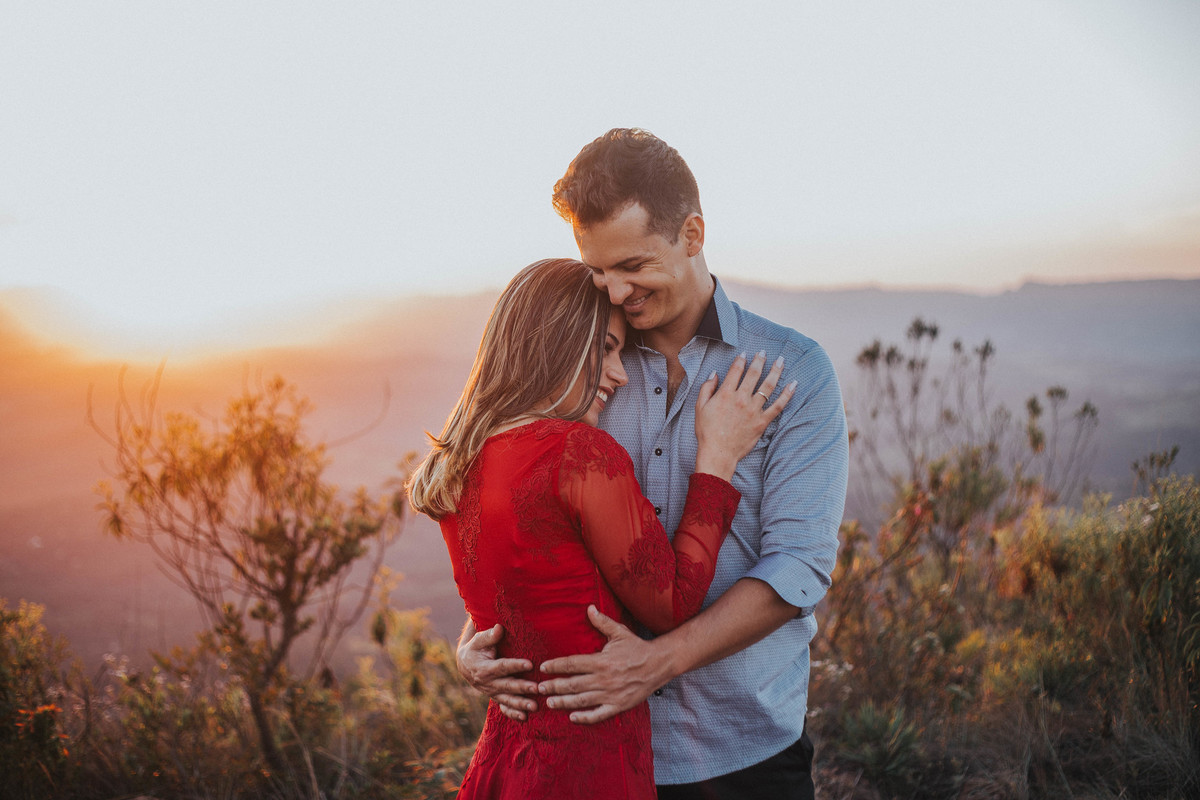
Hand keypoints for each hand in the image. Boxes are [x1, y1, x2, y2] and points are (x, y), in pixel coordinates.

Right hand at [457, 623, 537, 719]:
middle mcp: (487, 683)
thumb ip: (489, 636)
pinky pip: (504, 708)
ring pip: (507, 700)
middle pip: (507, 686)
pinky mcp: (496, 697)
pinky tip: (524, 718)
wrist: (465, 664)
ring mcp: (492, 692)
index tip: (530, 664)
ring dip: (521, 704)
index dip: (515, 666)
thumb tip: (499, 628)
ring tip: (534, 707)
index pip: (502, 667)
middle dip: (522, 688)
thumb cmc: (475, 648)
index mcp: (483, 668)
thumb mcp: (479, 640)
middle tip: (537, 688)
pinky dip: (513, 714)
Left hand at [537, 606, 669, 724]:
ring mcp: (611, 694)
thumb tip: (589, 608)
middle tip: (539, 688)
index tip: (543, 668)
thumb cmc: (637, 647)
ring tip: (549, 703)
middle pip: (572, 684)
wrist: (659, 664)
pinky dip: (585, 717)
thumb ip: (602, 622)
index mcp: (601, 661)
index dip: (556, 666)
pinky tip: (572, 717)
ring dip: (563, 702)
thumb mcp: (619, 632)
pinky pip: (599, 714)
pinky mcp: (619, 705)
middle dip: (554, 686)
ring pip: (582, 700)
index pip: (572, 664)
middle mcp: (603, 679)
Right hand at [694, 351, 795, 478]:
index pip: (736, 370)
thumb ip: (707, 388)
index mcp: (725, 394)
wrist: (718, 453)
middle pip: (754, 374)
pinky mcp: (762, 422)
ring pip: (768, 386)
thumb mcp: (699, 407)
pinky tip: (793, 384)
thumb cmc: (706, 432)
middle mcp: (741, 399)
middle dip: (760, 360)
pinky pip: (778, 406)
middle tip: (764, 352)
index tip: (745, 353)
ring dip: (775, 371)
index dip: (741, 360)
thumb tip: (714, 374)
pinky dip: (787, 395)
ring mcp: (753, 410)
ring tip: (781, 361)